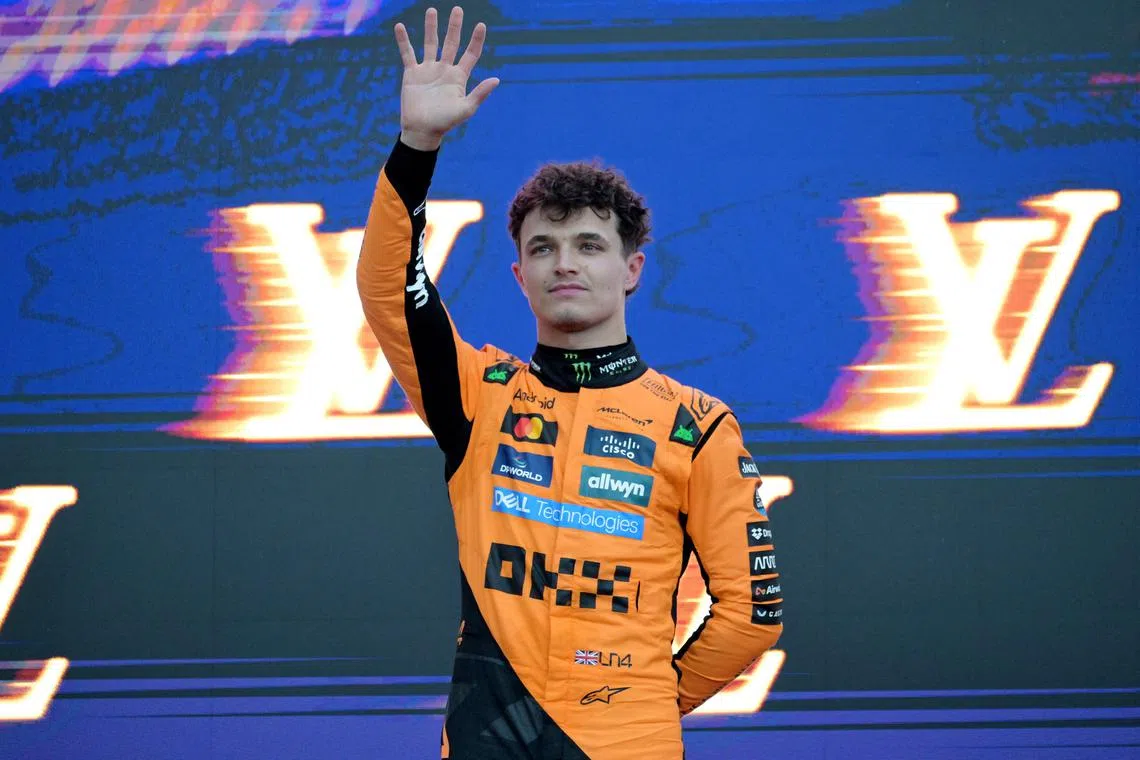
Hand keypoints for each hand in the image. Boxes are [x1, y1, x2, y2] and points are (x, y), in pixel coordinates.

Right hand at [395, 6, 498, 150]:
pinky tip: (400, 26)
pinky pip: (408, 54)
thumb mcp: (465, 109)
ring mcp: (428, 70)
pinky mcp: (412, 74)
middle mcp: (444, 70)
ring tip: (432, 10)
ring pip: (430, 44)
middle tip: (458, 10)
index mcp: (459, 77)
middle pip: (451, 43)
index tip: (481, 25)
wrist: (422, 131)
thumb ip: (480, 94)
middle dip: (455, 27)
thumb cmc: (445, 123)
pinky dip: (404, 40)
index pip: (470, 54)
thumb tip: (496, 80)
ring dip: (431, 27)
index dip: (476, 40)